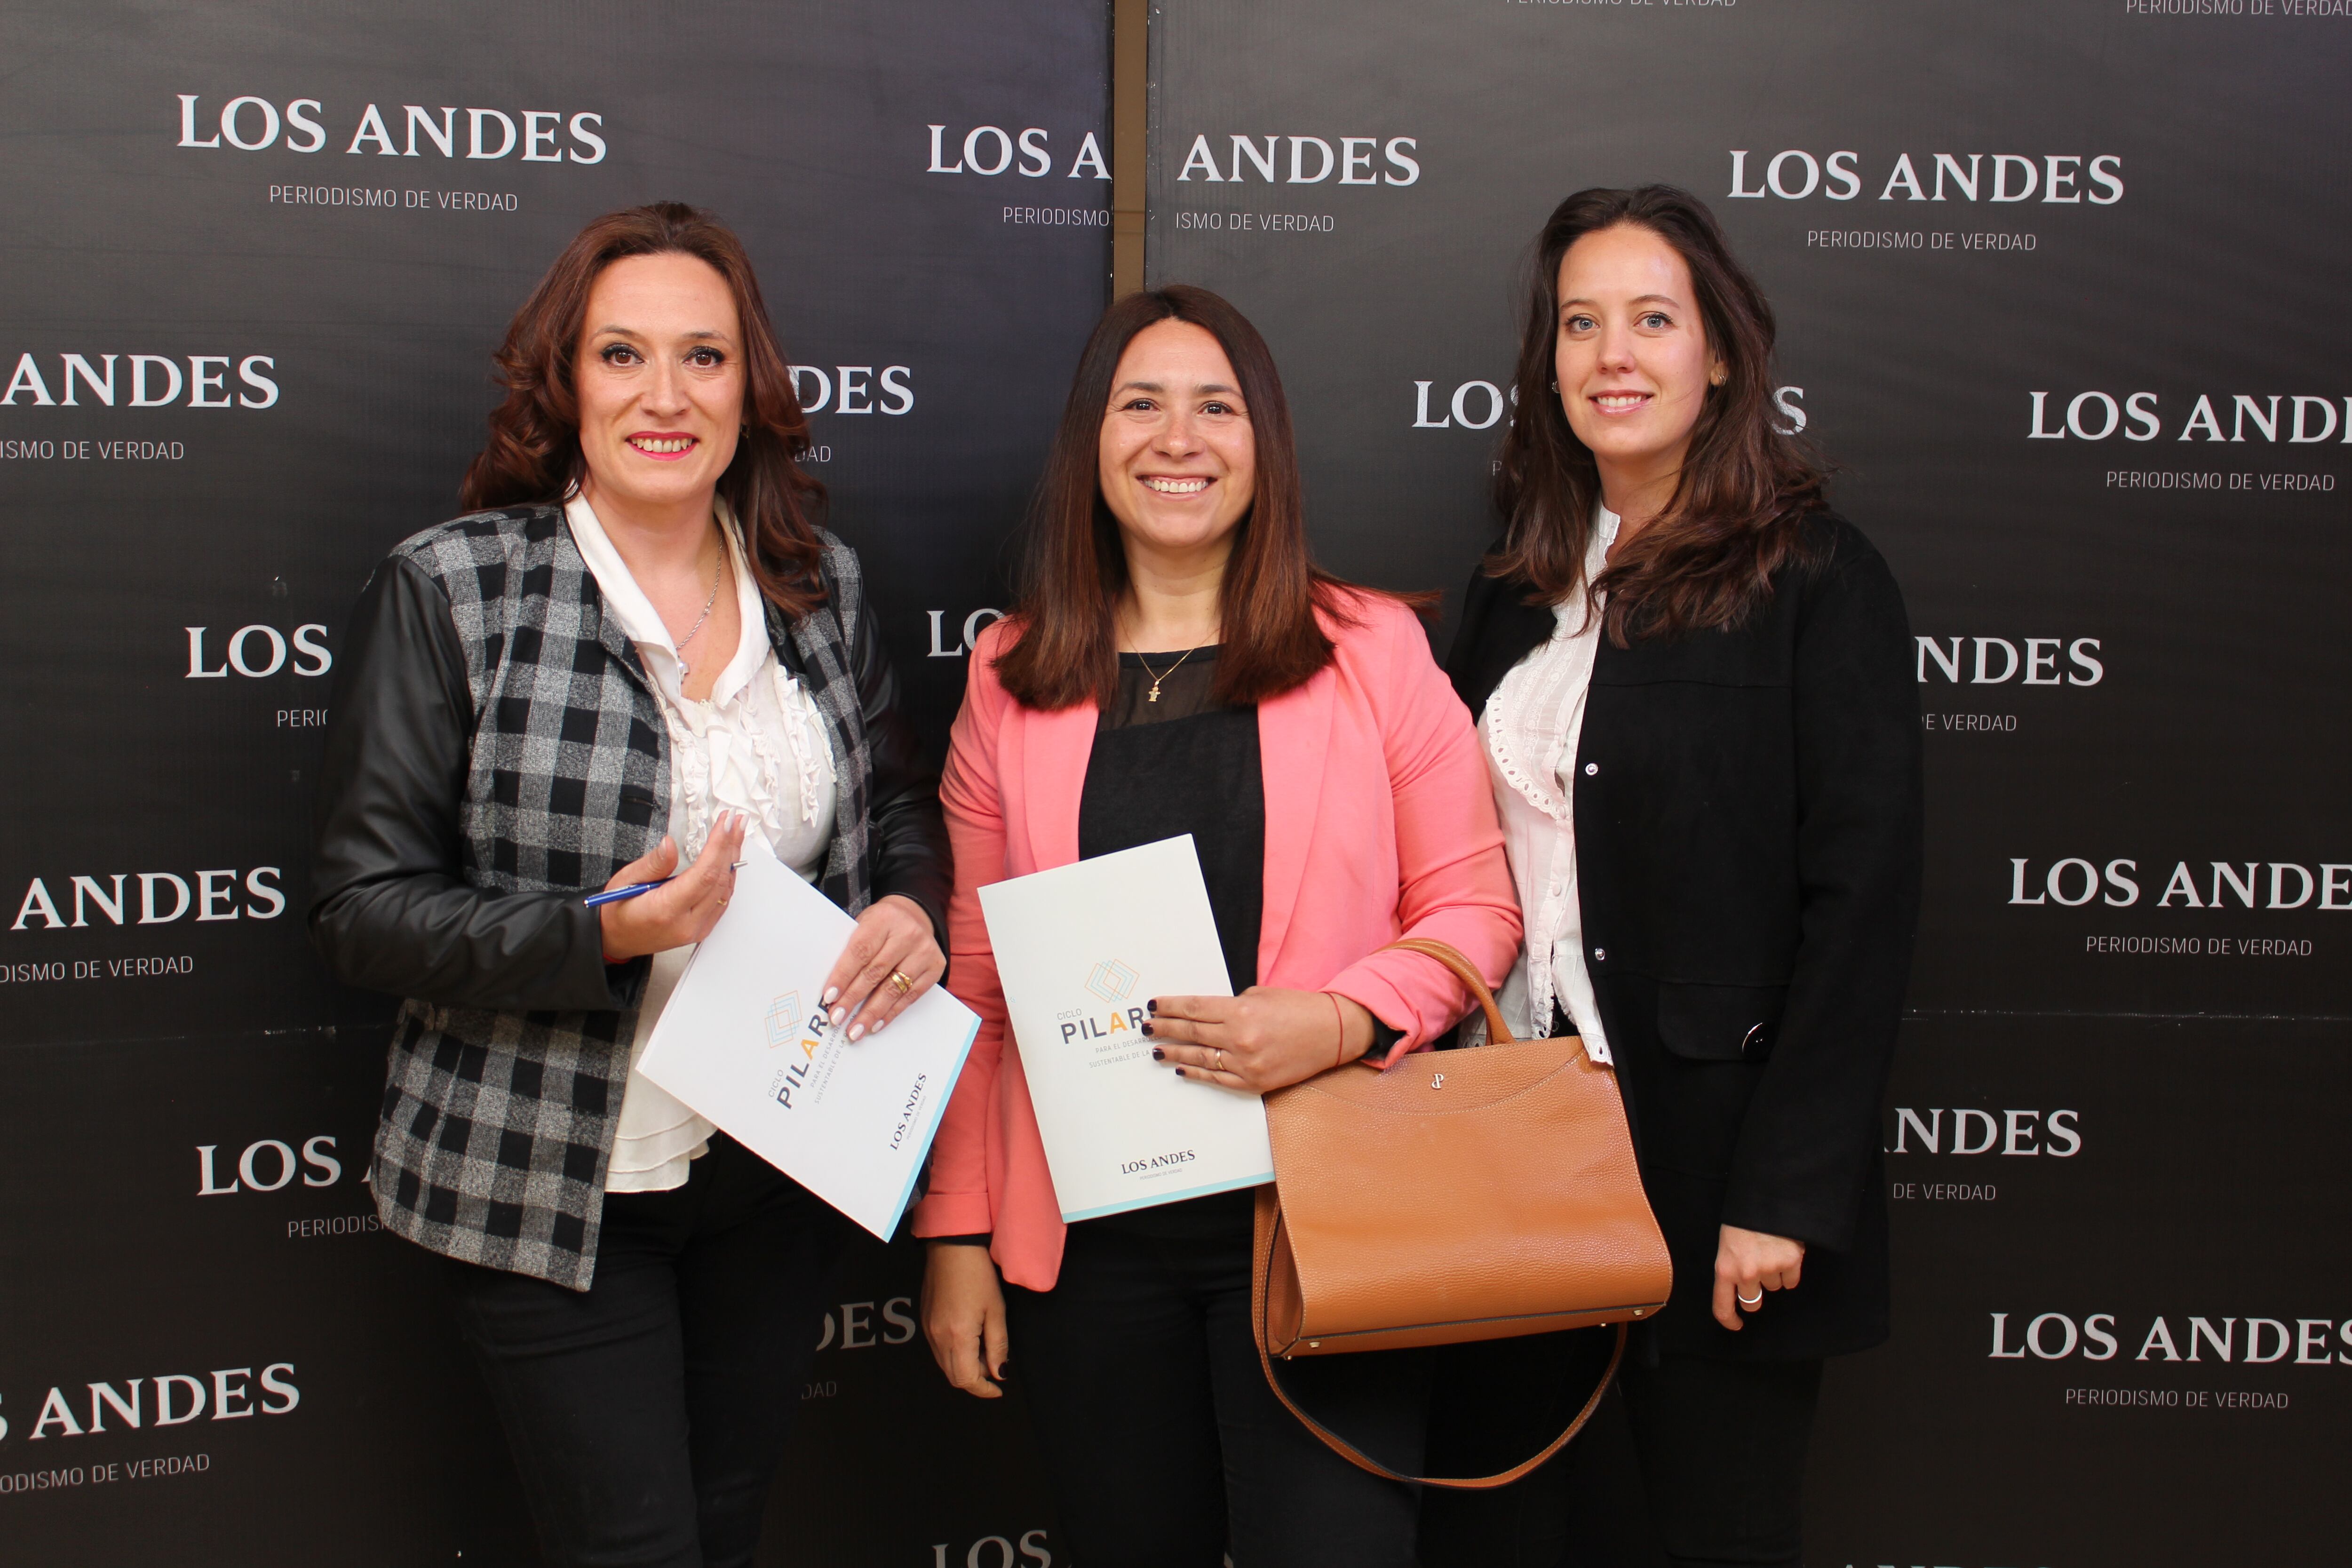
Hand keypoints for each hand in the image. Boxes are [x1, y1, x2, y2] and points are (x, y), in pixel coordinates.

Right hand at [597, 814, 747, 961]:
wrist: (615, 938)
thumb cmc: (617, 910)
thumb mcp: (626, 881)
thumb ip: (652, 864)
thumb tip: (670, 844)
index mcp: (666, 911)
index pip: (703, 875)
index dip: (718, 846)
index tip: (725, 823)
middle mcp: (686, 924)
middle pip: (718, 880)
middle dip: (729, 847)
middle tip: (736, 821)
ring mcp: (696, 929)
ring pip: (725, 890)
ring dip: (732, 859)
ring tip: (735, 834)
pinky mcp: (701, 929)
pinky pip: (722, 900)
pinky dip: (727, 876)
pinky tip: (729, 858)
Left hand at [820, 895, 943, 1039]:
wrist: (915, 916)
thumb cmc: (881, 925)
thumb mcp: (863, 925)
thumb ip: (850, 950)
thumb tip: (833, 991)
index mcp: (883, 919)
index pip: (860, 951)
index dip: (843, 976)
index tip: (829, 998)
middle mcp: (907, 934)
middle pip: (875, 972)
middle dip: (853, 998)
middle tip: (837, 1018)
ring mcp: (924, 951)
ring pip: (893, 989)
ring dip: (872, 1013)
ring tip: (855, 1030)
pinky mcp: (935, 967)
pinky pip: (910, 996)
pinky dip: (891, 1012)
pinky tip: (876, 1024)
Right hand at [922, 1241, 1008, 1398]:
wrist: (952, 1246)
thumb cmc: (978, 1274)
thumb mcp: (996, 1311)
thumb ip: (998, 1345)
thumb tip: (999, 1372)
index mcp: (957, 1337)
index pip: (967, 1379)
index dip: (984, 1389)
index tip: (998, 1389)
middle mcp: (937, 1337)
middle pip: (954, 1376)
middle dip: (976, 1379)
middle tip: (995, 1366)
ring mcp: (928, 1328)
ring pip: (945, 1364)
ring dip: (965, 1366)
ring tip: (985, 1349)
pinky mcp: (925, 1319)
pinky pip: (938, 1349)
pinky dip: (954, 1353)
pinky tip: (970, 1338)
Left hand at [1145, 987, 1376, 1092]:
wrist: (1332, 1033)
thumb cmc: (1298, 1008)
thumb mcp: (1261, 995)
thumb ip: (1231, 1005)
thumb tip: (1204, 1015)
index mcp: (1240, 1011)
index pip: (1193, 1009)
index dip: (1170, 1007)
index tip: (1153, 1005)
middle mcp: (1239, 1039)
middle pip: (1191, 1033)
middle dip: (1164, 1028)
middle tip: (1145, 1027)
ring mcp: (1246, 1064)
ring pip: (1199, 1057)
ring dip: (1173, 1052)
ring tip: (1154, 1049)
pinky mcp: (1254, 1082)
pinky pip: (1217, 1079)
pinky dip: (1196, 1073)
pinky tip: (1181, 1067)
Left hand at [1712, 1224, 1805, 1330]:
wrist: (1765, 1200)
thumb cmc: (1742, 1222)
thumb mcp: (1727, 1246)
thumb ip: (1731, 1269)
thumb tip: (1739, 1292)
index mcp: (1725, 1269)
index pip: (1723, 1307)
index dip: (1730, 1320)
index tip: (1737, 1325)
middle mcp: (1746, 1273)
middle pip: (1753, 1302)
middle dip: (1756, 1293)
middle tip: (1757, 1273)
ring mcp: (1769, 1269)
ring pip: (1774, 1288)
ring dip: (1773, 1276)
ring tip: (1769, 1252)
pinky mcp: (1790, 1263)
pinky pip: (1791, 1281)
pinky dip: (1790, 1271)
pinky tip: (1784, 1253)